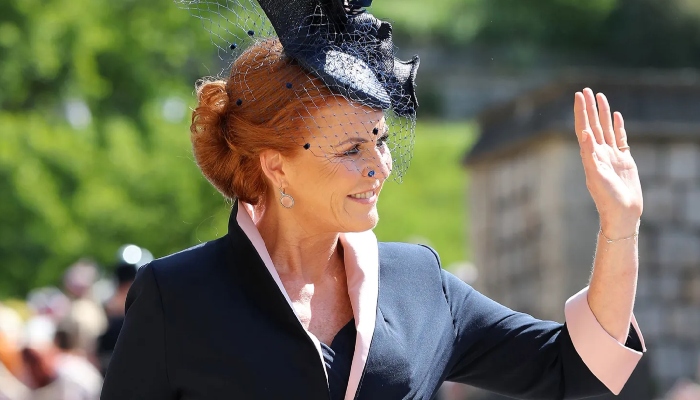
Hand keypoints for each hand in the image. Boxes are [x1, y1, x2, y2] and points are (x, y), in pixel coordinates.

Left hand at [574, 88, 642, 237]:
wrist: (622, 213)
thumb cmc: (607, 198)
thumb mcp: (596, 176)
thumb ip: (590, 155)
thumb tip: (584, 134)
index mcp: (589, 155)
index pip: (583, 128)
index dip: (580, 112)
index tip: (578, 96)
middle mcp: (598, 153)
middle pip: (592, 124)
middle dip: (589, 108)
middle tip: (585, 90)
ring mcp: (611, 155)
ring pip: (606, 128)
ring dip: (602, 113)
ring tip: (600, 96)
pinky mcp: (624, 160)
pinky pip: (620, 138)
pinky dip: (617, 126)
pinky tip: (615, 116)